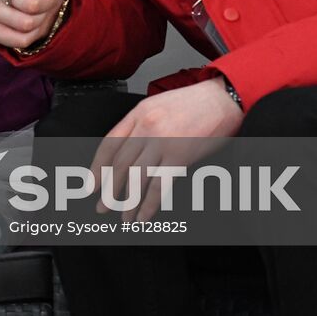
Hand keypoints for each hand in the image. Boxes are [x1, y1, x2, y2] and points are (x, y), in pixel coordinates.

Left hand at [92, 78, 243, 221]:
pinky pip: (159, 186)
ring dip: (128, 202)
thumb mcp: (158, 104)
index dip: (97, 167)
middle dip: (109, 190)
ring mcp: (162, 143)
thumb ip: (140, 125)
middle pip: (120, 165)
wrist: (224, 98)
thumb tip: (127, 151)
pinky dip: (149, 205)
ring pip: (137, 178)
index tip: (92, 185)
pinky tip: (144, 215)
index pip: (109, 144)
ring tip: (124, 217)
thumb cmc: (194, 102)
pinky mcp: (180, 157)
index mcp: (138, 114)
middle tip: (102, 207)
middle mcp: (146, 128)